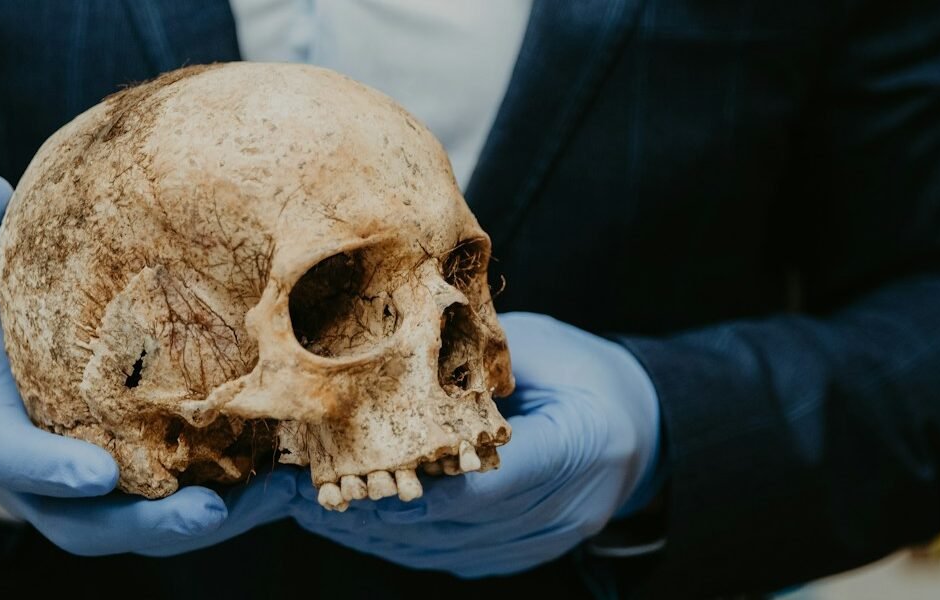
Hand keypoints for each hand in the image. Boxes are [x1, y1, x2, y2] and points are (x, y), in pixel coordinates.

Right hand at [0, 173, 295, 556]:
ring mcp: (98, 503)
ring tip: (276, 496)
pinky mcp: (146, 501)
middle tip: (208, 512)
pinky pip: (194, 514)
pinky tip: (295, 481)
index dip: (52, 472)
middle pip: (93, 526)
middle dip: (152, 524)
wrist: (12, 376)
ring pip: (153, 530)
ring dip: (219, 520)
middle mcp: (46, 488)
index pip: (18, 462)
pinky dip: (245, 504)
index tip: (97, 474)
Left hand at [288, 312, 659, 576]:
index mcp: (581, 445)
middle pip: (453, 525)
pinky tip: (348, 521)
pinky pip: (444, 557)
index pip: (486, 485)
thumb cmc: (582, 373)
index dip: (413, 483)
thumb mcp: (540, 348)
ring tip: (305, 507)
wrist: (637, 428)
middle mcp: (566, 509)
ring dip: (370, 532)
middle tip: (301, 490)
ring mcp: (542, 542)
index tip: (347, 466)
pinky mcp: (517, 556)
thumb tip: (388, 356)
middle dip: (370, 510)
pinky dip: (394, 541)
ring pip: (440, 550)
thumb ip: (475, 362)